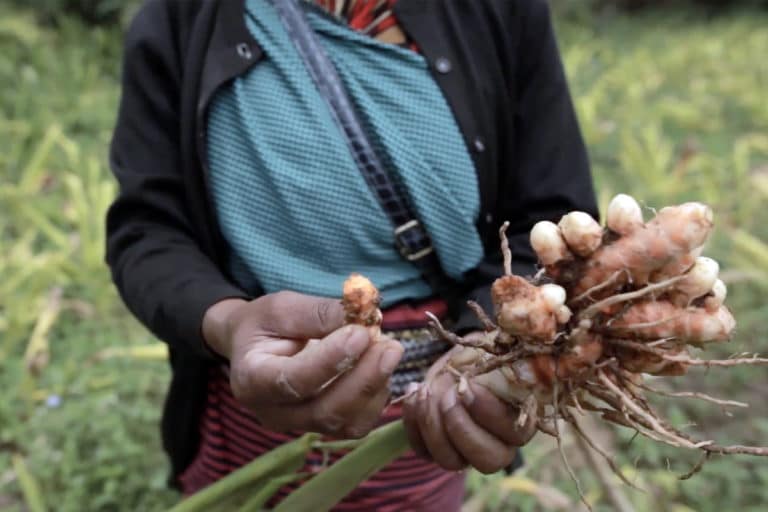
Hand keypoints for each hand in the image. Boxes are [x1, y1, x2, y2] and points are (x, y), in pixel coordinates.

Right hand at [202, 291, 403, 437]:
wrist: (255, 348)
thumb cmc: (264, 325)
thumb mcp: (281, 308)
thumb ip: (318, 313)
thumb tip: (365, 315)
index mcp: (252, 380)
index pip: (292, 381)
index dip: (330, 360)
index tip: (360, 333)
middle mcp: (273, 412)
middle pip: (324, 411)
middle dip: (363, 378)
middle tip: (389, 345)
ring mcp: (299, 426)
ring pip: (345, 423)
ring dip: (375, 387)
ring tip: (389, 350)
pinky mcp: (323, 428)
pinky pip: (357, 425)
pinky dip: (377, 398)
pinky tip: (381, 368)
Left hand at [402, 344, 536, 473]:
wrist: (460, 360)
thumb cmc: (482, 356)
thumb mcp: (491, 355)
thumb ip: (498, 365)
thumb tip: (493, 371)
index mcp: (520, 422)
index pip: (513, 434)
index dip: (488, 412)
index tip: (467, 385)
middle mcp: (498, 446)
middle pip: (486, 461)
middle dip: (460, 426)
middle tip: (446, 394)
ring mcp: (466, 452)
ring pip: (450, 460)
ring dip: (432, 423)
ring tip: (425, 390)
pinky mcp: (437, 450)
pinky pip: (422, 450)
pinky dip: (413, 422)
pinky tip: (414, 390)